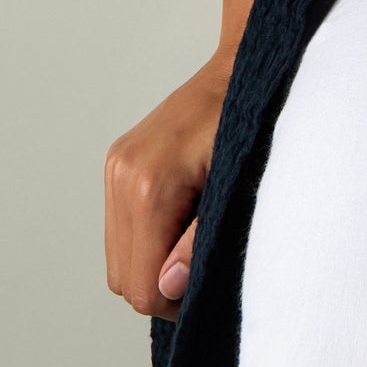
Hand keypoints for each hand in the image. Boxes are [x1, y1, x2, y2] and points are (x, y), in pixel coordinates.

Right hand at [104, 54, 228, 319]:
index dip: (173, 299)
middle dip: (161, 285)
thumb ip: (199, 243)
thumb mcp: (235, 186)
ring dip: (152, 262)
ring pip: (117, 258)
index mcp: (148, 186)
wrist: (243, 67)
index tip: (207, 282)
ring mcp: (116, 167)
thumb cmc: (250, 123)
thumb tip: (167, 289)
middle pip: (123, 278)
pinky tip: (180, 218)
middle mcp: (122, 175)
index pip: (140, 285)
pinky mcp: (117, 162)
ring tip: (194, 236)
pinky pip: (119, 229)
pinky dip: (145, 239)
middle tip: (204, 262)